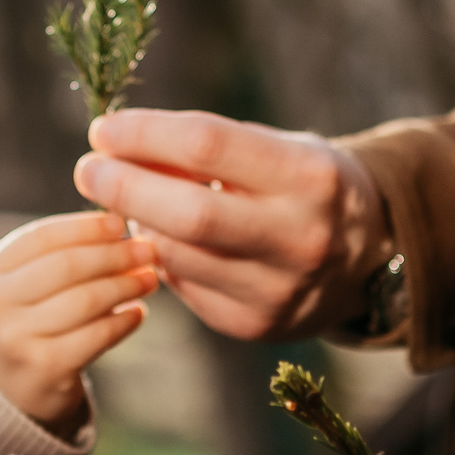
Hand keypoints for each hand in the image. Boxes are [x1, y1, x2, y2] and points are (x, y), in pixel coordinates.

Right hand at [0, 212, 158, 432]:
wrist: (15, 390)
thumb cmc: (32, 322)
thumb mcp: (28, 284)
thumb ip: (60, 252)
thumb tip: (119, 221)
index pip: (41, 237)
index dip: (85, 227)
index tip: (121, 223)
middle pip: (66, 266)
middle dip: (113, 255)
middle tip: (147, 251)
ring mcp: (15, 339)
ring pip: (85, 300)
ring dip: (125, 286)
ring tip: (150, 280)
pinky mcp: (43, 369)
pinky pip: (96, 336)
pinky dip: (123, 322)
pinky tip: (138, 313)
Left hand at [72, 108, 391, 341]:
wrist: (367, 257)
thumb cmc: (304, 184)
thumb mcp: (275, 149)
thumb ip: (204, 149)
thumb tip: (116, 148)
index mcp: (310, 177)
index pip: (207, 145)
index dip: (143, 134)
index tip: (103, 130)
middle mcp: (301, 238)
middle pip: (188, 214)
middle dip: (124, 188)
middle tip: (87, 171)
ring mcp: (279, 290)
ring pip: (177, 257)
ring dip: (137, 226)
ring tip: (125, 200)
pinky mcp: (256, 325)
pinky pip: (185, 286)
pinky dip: (162, 259)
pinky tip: (164, 239)